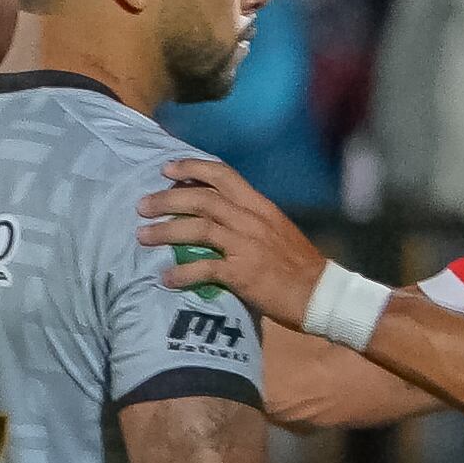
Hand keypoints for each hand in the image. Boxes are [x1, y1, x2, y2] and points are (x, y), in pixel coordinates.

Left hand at [137, 154, 327, 328]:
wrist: (320, 294)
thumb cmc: (299, 266)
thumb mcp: (276, 230)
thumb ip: (249, 220)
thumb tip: (219, 217)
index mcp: (260, 206)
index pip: (223, 175)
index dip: (192, 168)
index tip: (167, 169)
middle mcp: (251, 219)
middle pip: (202, 199)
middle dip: (167, 199)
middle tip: (142, 205)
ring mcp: (247, 245)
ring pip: (199, 228)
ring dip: (166, 232)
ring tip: (142, 237)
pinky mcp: (243, 273)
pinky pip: (206, 268)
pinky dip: (183, 273)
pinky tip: (166, 278)